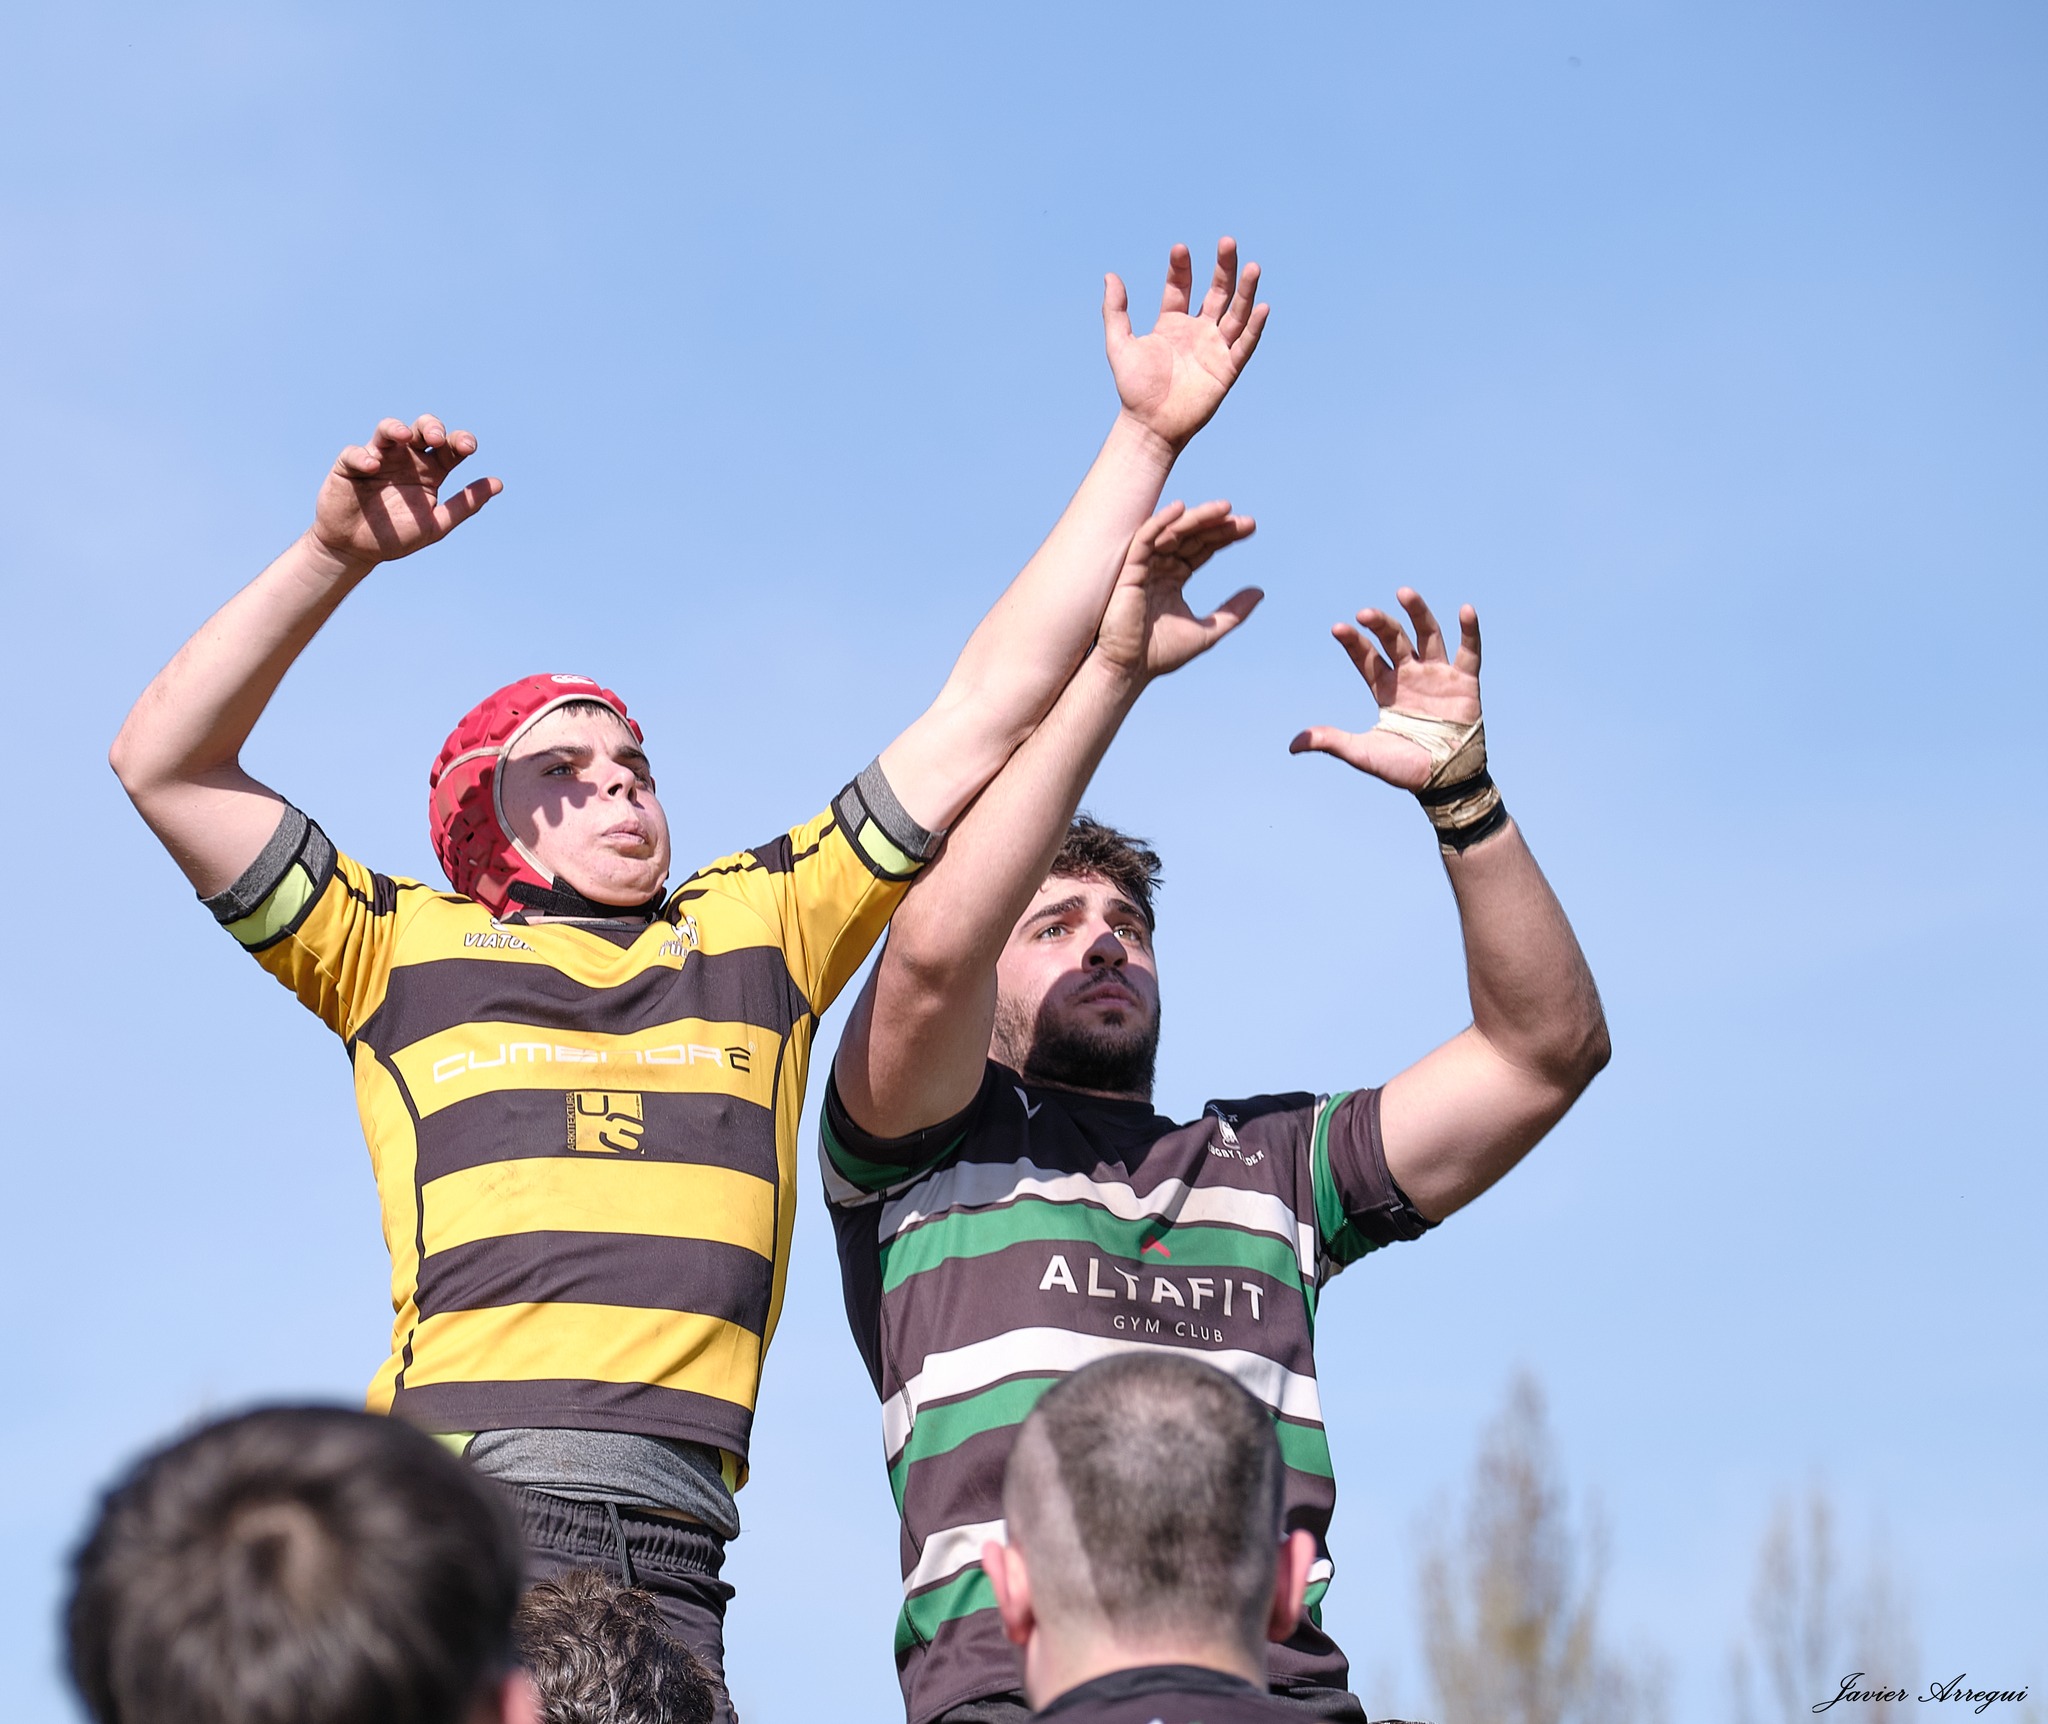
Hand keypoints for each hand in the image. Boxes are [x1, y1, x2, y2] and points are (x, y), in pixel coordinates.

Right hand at [309, 415, 501, 568]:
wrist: (357, 551)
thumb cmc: (397, 537)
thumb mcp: (436, 525)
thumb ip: (464, 505)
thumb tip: (498, 484)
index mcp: (430, 471)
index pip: (450, 448)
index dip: (460, 441)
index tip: (468, 447)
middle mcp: (407, 459)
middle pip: (422, 429)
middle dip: (432, 427)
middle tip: (438, 439)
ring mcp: (378, 458)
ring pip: (389, 430)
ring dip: (397, 428)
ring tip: (406, 436)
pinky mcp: (349, 465)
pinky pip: (355, 453)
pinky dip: (363, 456)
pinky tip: (373, 466)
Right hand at [1093, 499, 1260, 682]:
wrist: (1129, 669)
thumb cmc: (1161, 654)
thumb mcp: (1207, 631)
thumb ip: (1232, 612)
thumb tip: (1261, 592)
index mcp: (1174, 578)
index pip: (1202, 548)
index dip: (1224, 536)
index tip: (1250, 527)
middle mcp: (1159, 568)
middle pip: (1190, 536)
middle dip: (1215, 525)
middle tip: (1241, 519)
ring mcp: (1144, 566)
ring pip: (1171, 532)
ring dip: (1196, 518)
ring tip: (1223, 509)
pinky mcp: (1128, 570)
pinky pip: (1144, 539)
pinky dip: (1160, 522)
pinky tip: (1180, 509)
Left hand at [1104, 238, 1269, 451]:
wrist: (1149, 424)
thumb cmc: (1134, 388)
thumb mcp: (1119, 344)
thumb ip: (1115, 311)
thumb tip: (1110, 275)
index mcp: (1172, 323)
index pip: (1181, 287)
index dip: (1181, 268)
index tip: (1180, 248)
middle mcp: (1197, 331)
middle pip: (1216, 292)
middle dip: (1223, 268)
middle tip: (1227, 242)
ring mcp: (1214, 348)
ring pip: (1235, 313)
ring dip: (1245, 291)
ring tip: (1252, 266)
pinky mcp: (1227, 369)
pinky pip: (1244, 345)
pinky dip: (1253, 327)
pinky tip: (1261, 306)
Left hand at [1289, 589, 1481, 789]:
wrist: (1443, 783)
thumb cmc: (1403, 769)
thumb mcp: (1363, 753)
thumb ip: (1332, 742)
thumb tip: (1292, 744)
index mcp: (1385, 688)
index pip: (1367, 657)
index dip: (1354, 642)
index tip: (1338, 628)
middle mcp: (1410, 676)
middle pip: (1394, 640)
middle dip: (1380, 624)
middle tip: (1364, 612)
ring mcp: (1438, 676)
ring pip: (1427, 635)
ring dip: (1417, 613)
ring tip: (1403, 592)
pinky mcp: (1465, 682)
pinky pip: (1470, 652)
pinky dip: (1469, 631)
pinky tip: (1465, 609)